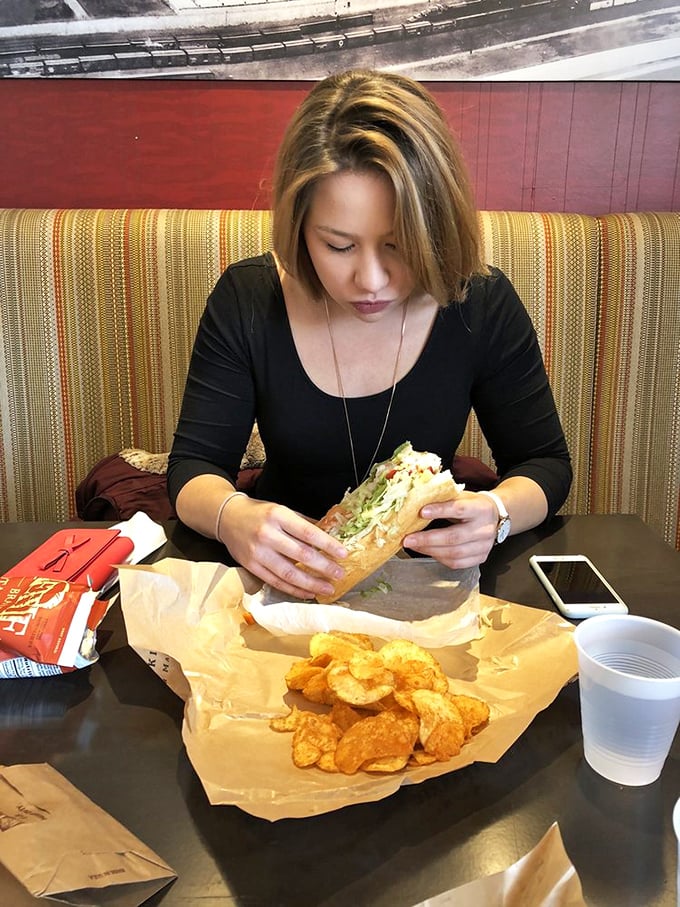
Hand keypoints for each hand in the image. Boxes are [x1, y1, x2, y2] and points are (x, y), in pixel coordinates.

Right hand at [218, 496, 346, 599]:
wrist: (227, 517)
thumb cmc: (260, 513)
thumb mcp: (282, 510)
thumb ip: (303, 524)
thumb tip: (330, 536)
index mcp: (278, 516)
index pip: (308, 533)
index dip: (327, 545)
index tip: (343, 554)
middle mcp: (267, 534)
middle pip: (301, 555)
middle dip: (324, 567)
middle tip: (340, 574)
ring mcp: (258, 552)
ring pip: (289, 573)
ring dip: (311, 583)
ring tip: (328, 588)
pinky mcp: (251, 566)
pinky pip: (276, 582)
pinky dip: (294, 590)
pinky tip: (308, 593)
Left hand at [402, 491, 498, 568]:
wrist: (494, 516)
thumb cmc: (472, 504)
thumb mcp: (462, 496)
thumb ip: (443, 498)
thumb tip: (416, 501)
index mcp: (481, 508)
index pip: (459, 509)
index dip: (440, 511)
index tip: (421, 512)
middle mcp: (485, 529)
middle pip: (454, 537)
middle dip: (427, 539)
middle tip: (408, 539)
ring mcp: (484, 546)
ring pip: (454, 553)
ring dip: (429, 550)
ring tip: (413, 545)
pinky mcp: (480, 557)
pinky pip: (457, 563)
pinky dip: (439, 558)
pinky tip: (428, 551)